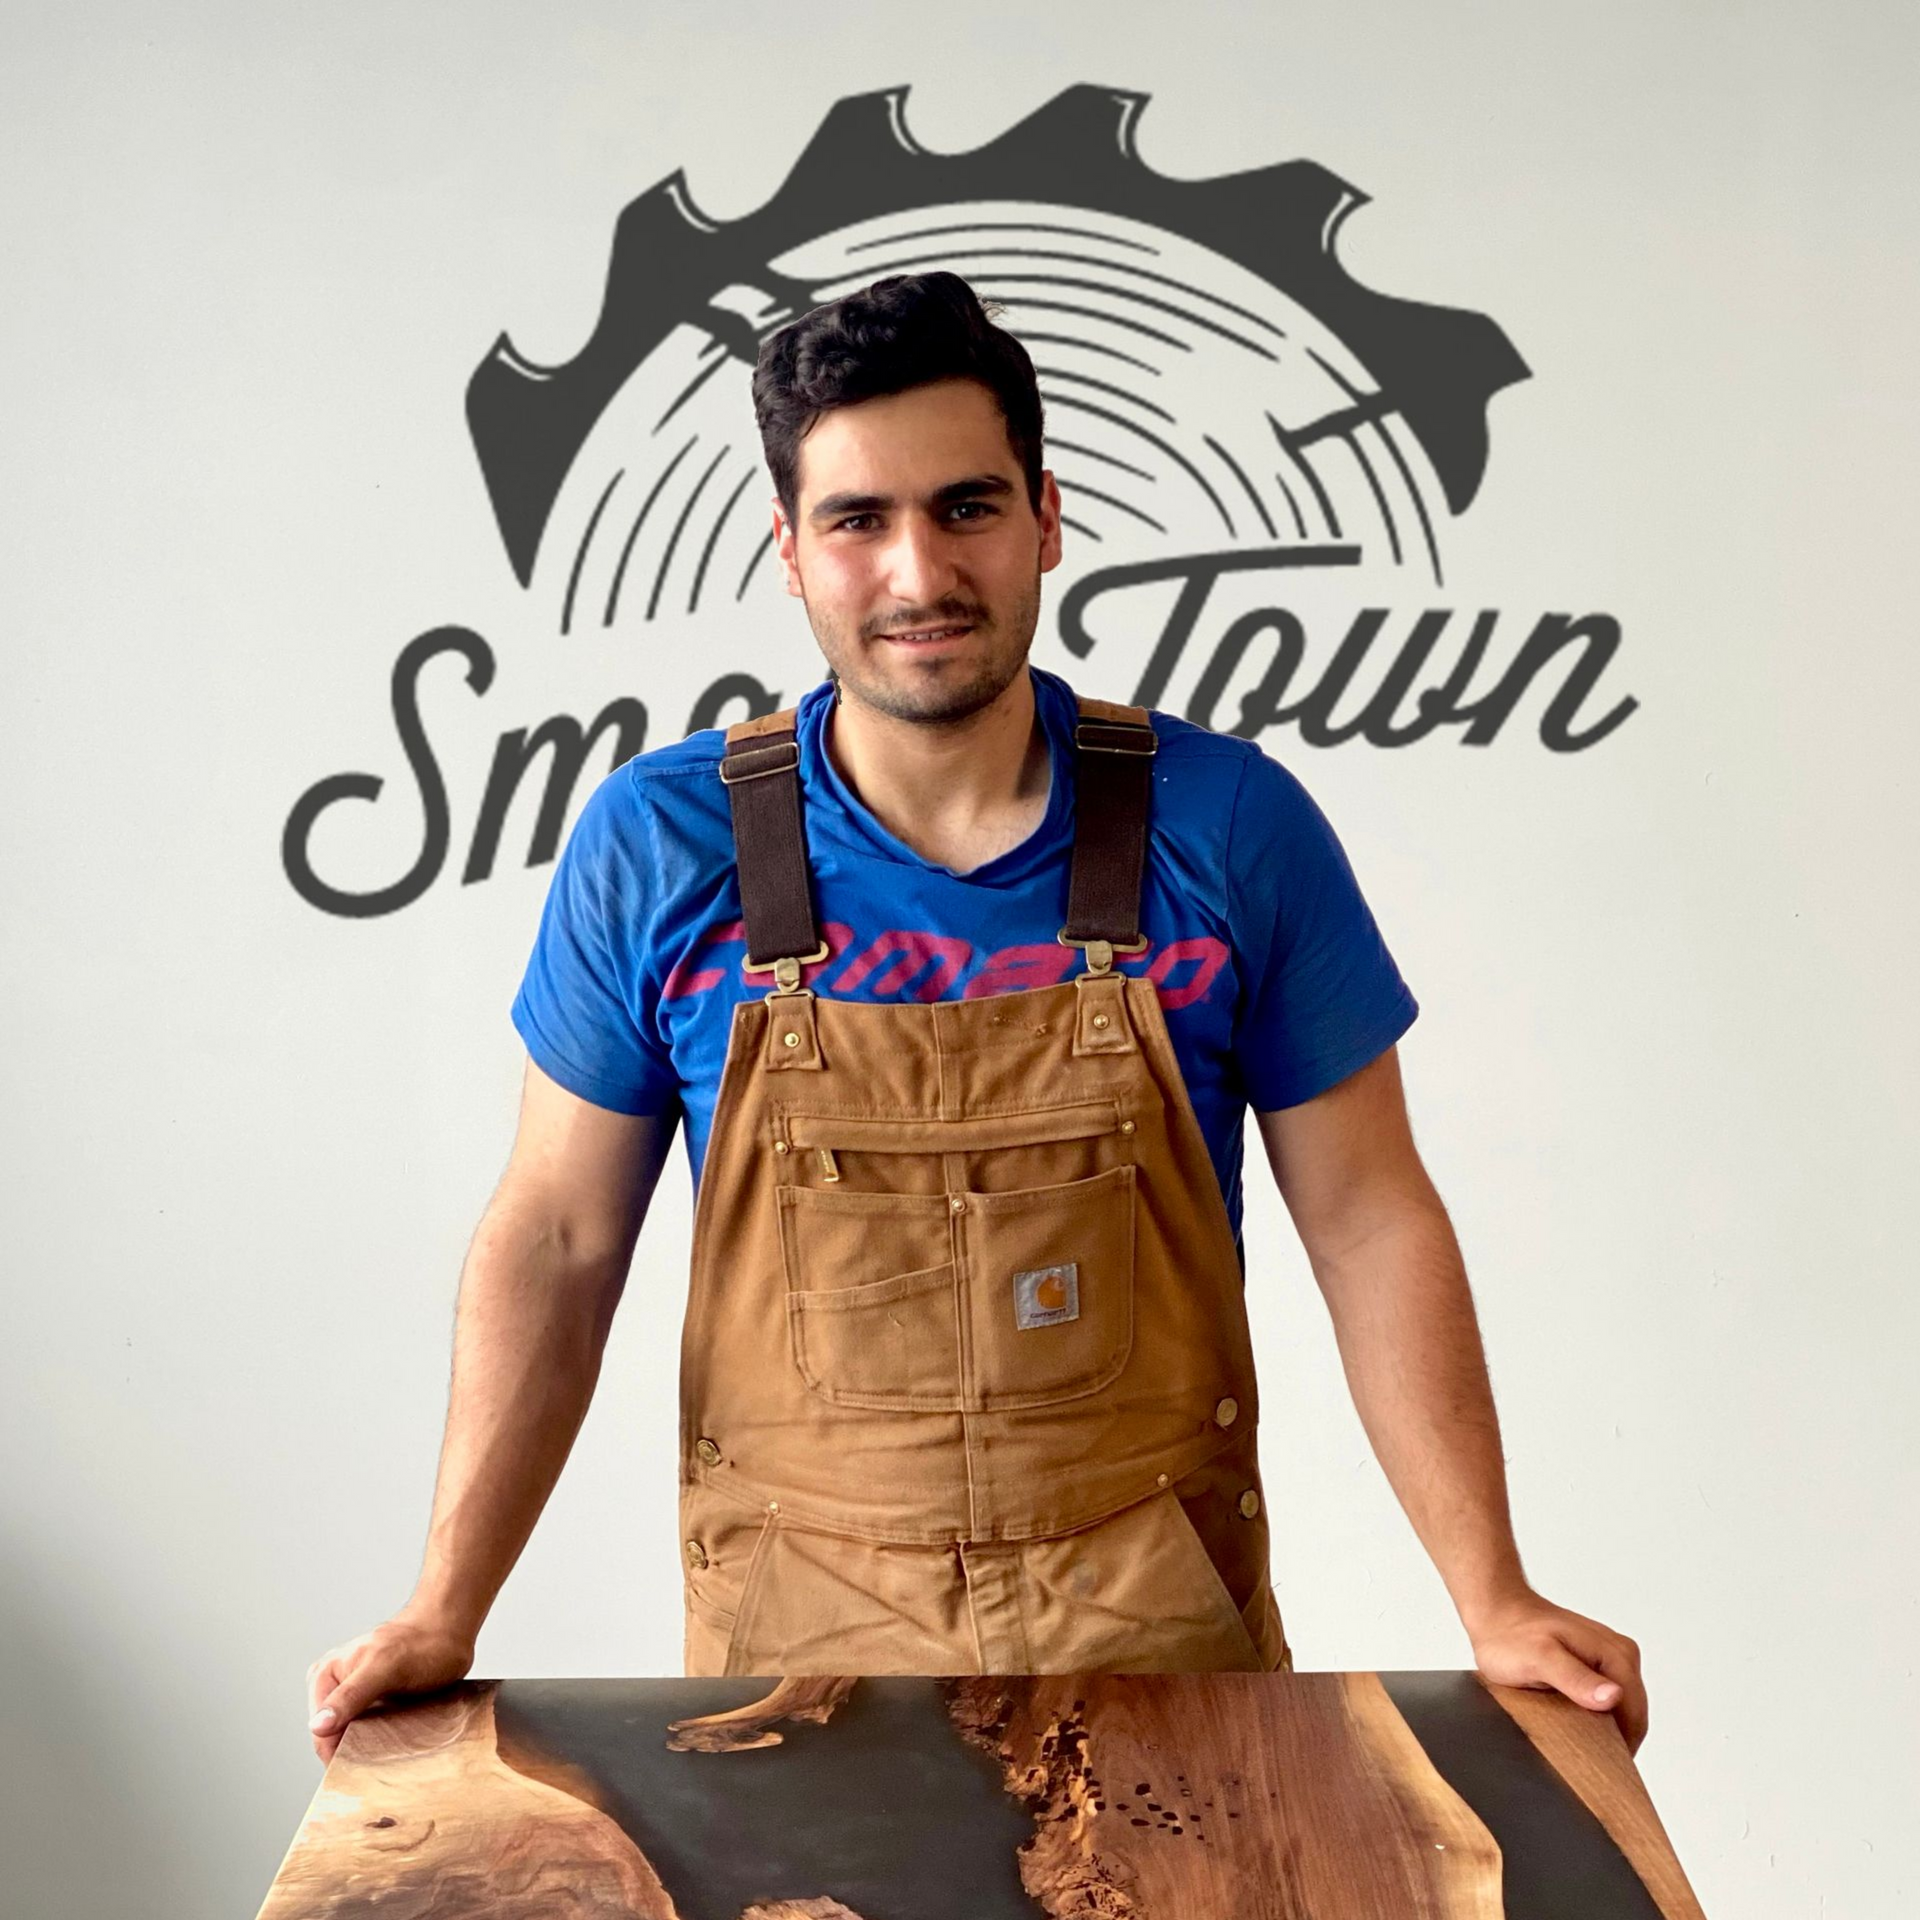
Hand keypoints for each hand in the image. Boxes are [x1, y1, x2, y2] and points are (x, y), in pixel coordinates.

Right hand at [305, 1610, 476, 1763]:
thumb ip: (350, 1696)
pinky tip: (400, 1737)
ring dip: (371, 1746)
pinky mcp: (375, 1703)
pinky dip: (383, 1739)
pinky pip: (371, 1731)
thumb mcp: (384, 1668)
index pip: (320, 1734)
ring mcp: (355, 1695)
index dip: (339, 1755)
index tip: (363, 1769)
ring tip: (396, 1741)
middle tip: (385, 1751)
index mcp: (325, 1677)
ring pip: (353, 1737)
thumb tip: (318, 1726)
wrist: (451, 1630)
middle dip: (356, 1750)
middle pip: (335, 1738)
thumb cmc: (422, 1642)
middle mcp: (335, 1687)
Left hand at [1462, 1588, 1647, 1754]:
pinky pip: (1607, 1700)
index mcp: (1617, 1655)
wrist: (1495, 1611)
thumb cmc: (1510, 1634)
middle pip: (1632, 1716)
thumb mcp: (1538, 1659)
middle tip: (1581, 1758)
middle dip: (1613, 1740)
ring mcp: (1611, 1658)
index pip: (1635, 1718)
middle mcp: (1621, 1654)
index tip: (1598, 1768)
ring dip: (1604, 1728)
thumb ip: (1575, 1678)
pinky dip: (1595, 1716)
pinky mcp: (1597, 1664)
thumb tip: (1613, 1697)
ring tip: (1575, 1740)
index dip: (1620, 1748)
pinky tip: (1573, 1722)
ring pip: (1621, 1710)